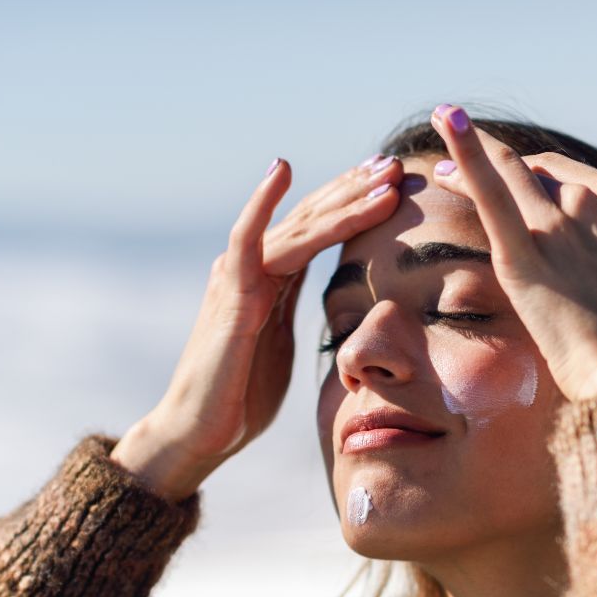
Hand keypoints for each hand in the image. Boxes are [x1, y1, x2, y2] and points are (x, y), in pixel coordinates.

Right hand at [111, 155, 403, 500]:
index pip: (319, 231)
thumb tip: (328, 308)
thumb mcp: (281, 345)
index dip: (355, 205)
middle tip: (395, 163)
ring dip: (341, 199)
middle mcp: (254, 268)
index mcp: (272, 280)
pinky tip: (282, 170)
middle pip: (312, 218)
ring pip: (297, 227)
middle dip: (356, 189)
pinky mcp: (230, 297)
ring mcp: (239, 278)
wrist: (200, 432)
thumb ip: (295, 314)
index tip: (394, 184)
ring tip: (379, 174)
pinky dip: (262, 204)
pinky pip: (247, 242)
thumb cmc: (241, 396)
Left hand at [428, 105, 596, 401]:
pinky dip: (467, 153)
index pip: (571, 176)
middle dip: (500, 165)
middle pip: (535, 173)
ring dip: (471, 154)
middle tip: (458, 166)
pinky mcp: (522, 257)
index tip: (517, 178)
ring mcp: (555, 227)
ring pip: (507, 174)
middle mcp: (590, 203)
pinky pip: (490, 193)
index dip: (540, 174)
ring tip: (441, 144)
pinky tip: (446, 119)